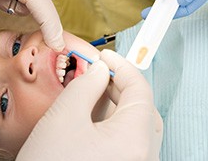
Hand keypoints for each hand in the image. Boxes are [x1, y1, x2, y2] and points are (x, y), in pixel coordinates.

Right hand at [16, 49, 162, 160]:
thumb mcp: (64, 118)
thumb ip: (86, 86)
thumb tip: (99, 70)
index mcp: (135, 140)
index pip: (140, 90)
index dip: (123, 67)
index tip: (106, 56)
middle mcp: (143, 154)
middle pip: (142, 107)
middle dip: (121, 85)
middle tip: (100, 72)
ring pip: (136, 123)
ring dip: (118, 102)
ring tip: (95, 91)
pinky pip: (128, 139)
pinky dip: (115, 121)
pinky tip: (95, 115)